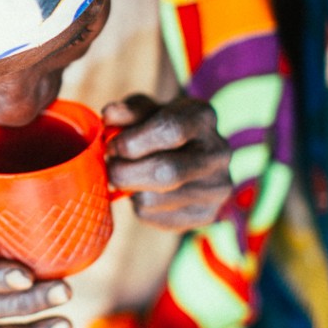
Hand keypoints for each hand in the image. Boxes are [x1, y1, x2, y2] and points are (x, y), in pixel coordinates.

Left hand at [102, 94, 231, 230]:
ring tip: (130, 175)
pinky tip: (145, 190)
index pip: (170, 130)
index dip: (132, 141)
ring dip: (128, 189)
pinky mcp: (204, 215)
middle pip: (164, 172)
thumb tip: (109, 115)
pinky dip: (137, 206)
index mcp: (203, 117)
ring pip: (152, 200)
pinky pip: (152, 217)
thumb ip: (126, 111)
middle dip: (124, 171)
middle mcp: (218, 153)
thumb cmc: (157, 126)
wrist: (187, 153)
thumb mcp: (143, 109)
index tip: (112, 146)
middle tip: (112, 165)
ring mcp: (216, 188)